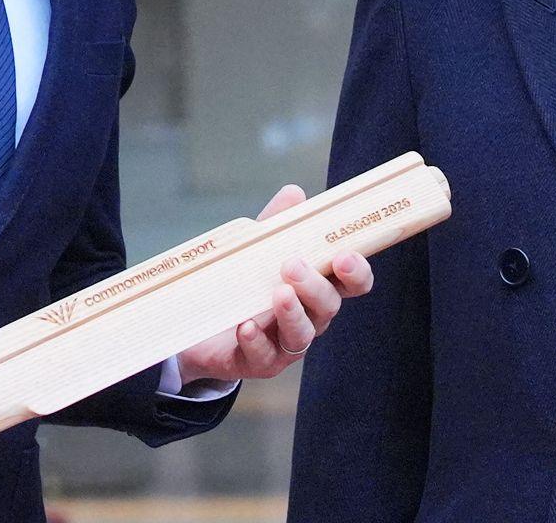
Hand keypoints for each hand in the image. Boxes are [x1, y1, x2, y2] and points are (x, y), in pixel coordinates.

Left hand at [175, 184, 375, 384]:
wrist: (199, 327)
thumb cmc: (243, 284)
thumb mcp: (258, 250)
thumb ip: (277, 224)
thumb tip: (294, 193)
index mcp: (316, 288)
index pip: (350, 284)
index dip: (356, 272)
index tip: (345, 255)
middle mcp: (308, 318)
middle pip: (327, 307)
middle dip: (315, 286)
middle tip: (293, 264)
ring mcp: (284, 344)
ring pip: (302, 335)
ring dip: (292, 313)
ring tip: (278, 294)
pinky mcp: (257, 361)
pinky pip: (263, 356)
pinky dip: (256, 340)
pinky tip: (245, 326)